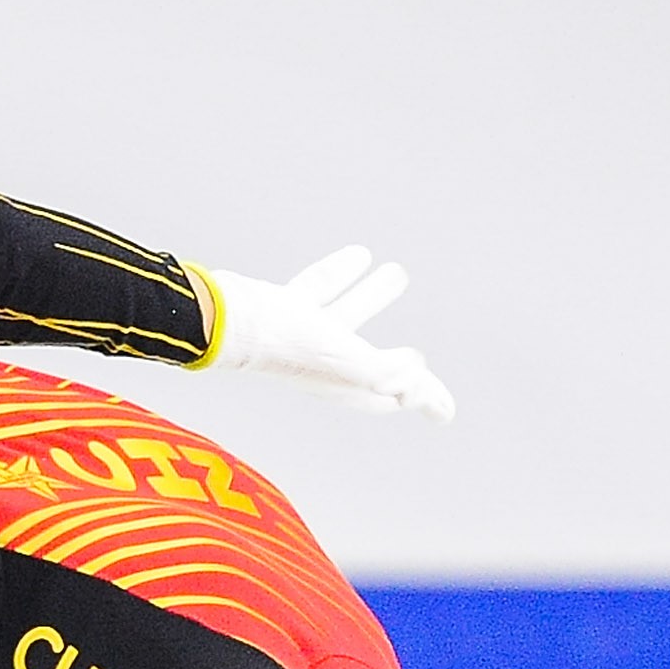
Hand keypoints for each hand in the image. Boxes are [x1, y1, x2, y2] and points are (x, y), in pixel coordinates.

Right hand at [197, 247, 455, 421]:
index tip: (445, 413)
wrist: (224, 321)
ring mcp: (301, 334)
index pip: (391, 397)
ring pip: (347, 316)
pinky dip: (339, 274)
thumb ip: (387, 373)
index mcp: (342, 383)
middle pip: (372, 366)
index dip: (421, 401)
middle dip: (400, 364)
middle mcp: (322, 363)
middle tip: (421, 361)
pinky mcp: (283, 307)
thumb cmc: (285, 346)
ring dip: (374, 296)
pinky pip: (319, 288)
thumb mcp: (347, 362)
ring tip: (397, 271)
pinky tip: (359, 255)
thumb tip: (415, 375)